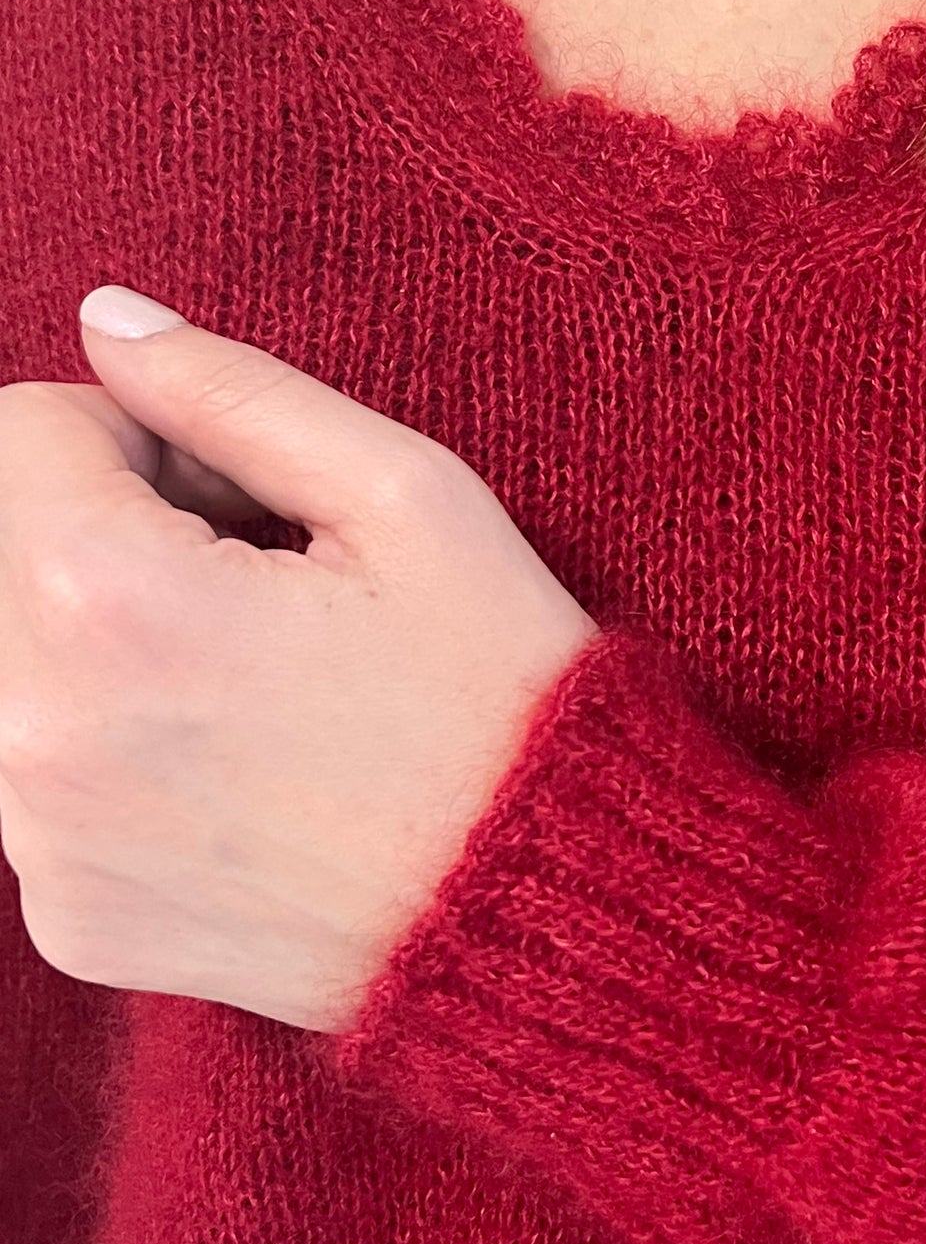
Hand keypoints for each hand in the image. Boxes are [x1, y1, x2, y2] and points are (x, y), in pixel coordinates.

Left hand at [0, 288, 600, 1031]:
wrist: (553, 922)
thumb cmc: (504, 701)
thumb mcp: (408, 499)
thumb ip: (232, 391)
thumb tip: (106, 321)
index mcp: (110, 598)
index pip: (20, 431)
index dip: (146, 440)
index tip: (250, 506)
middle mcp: (34, 729)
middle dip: (106, 537)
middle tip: (258, 591)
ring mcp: (40, 842)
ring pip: (13, 666)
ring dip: (101, 648)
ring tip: (256, 689)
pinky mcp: (68, 921)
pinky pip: (40, 787)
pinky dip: (118, 762)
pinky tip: (246, 781)